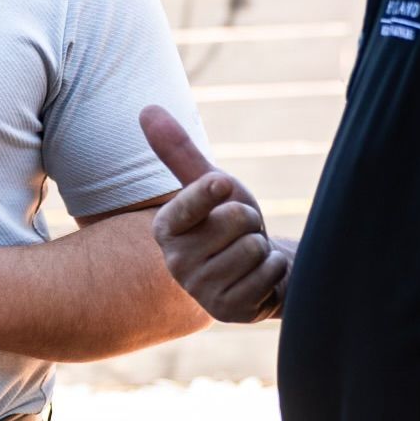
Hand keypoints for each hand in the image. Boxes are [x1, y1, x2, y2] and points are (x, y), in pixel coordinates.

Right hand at [139, 106, 291, 322]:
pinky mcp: (229, 311)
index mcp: (165, 229)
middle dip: (249, 220)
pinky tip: (260, 277)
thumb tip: (146, 108)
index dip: (214, 189)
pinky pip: (267, 274)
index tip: (222, 186)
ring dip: (262, 247)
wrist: (259, 268)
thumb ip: (178, 150)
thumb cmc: (230, 221)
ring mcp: (202, 291)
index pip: (190, 200)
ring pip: (253, 248)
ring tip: (249, 254)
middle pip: (235, 221)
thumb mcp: (210, 182)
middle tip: (241, 232)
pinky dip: (273, 270)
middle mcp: (176, 263)